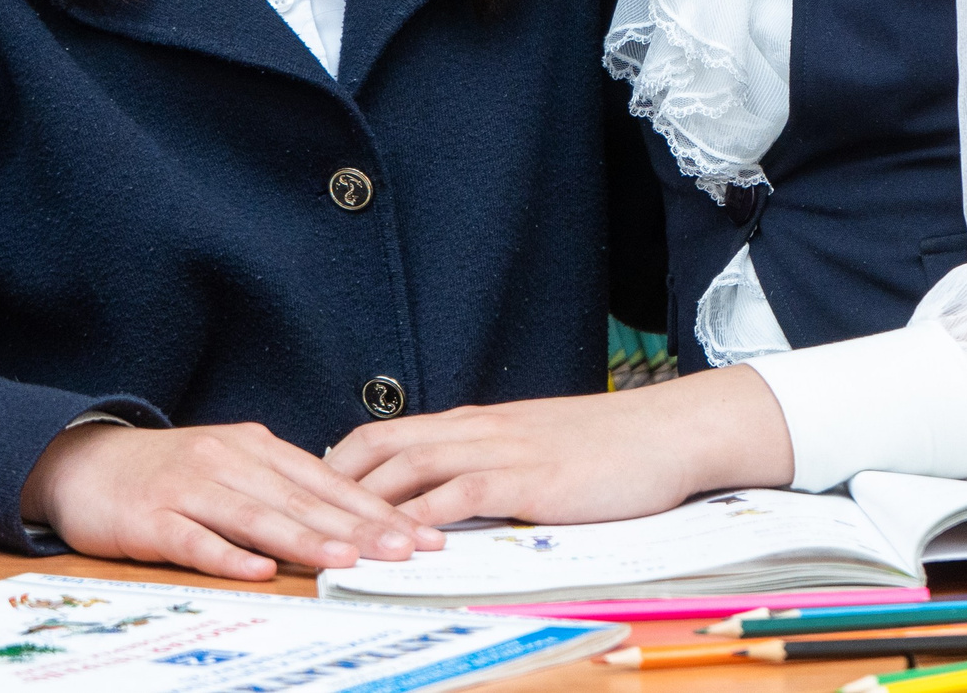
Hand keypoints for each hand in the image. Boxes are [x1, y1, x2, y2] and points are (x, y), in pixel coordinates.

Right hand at [20, 421, 446, 578]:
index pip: (328, 480)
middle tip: (406, 550)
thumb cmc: (168, 471)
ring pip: (258, 516)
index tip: (420, 532)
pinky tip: (259, 570)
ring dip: (306, 540)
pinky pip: (195, 539)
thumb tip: (346, 516)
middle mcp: (230, 461)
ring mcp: (190, 487)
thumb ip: (281, 487)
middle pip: (304, 499)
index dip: (376, 508)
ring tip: (347, 560)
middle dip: (359, 527)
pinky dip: (228, 555)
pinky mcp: (153, 517)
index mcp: (256, 448)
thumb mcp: (231, 465)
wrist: (84, 461)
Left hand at [323, 365, 794, 526]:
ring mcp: (500, 450)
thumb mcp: (538, 446)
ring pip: (409, 469)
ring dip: (366, 507)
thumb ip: (494, 462)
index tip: (311, 493)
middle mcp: (477, 429)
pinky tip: (402, 545)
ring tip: (331, 539)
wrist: (669, 431)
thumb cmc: (611, 445)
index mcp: (477, 422)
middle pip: (382, 446)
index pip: (389, 433)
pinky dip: (423, 519)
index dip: (344, 462)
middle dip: (332, 484)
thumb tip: (456, 494)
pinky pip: (459, 495)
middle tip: (297, 518)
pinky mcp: (526, 479)